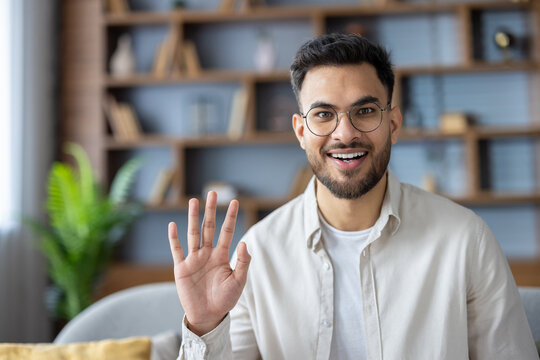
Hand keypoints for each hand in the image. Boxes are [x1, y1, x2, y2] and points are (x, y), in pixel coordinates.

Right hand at [168, 191, 250, 335]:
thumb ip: (243, 263)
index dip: (230, 217)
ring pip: (193, 234)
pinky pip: (177, 250)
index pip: (227, 232)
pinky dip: (174, 238)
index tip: (234, 202)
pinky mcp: (181, 268)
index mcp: (222, 256)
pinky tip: (173, 225)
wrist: (208, 316)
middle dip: (211, 210)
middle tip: (212, 193)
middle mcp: (207, 254)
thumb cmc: (225, 299)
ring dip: (193, 218)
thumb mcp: (238, 282)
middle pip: (209, 227)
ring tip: (193, 201)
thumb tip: (243, 242)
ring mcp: (194, 259)